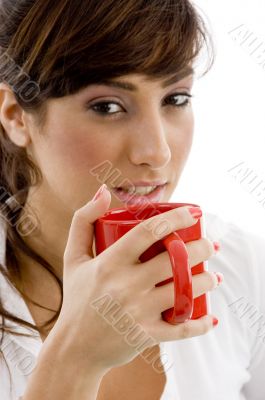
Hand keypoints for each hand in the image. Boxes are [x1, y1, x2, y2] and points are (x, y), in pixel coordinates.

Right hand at [55, 185, 221, 372]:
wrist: (74, 348)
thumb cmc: (77, 297)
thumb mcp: (73, 257)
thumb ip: (83, 220)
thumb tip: (103, 191)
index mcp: (109, 263)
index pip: (148, 232)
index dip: (176, 218)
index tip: (195, 213)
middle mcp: (125, 286)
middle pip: (175, 260)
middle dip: (202, 248)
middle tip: (211, 245)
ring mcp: (137, 312)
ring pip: (184, 291)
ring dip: (208, 281)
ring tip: (214, 276)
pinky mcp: (146, 336)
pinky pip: (181, 329)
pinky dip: (201, 324)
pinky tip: (211, 316)